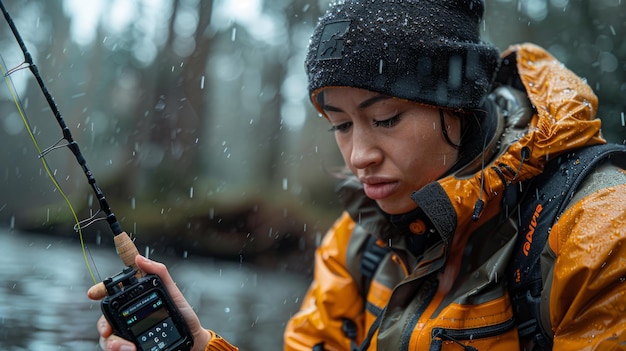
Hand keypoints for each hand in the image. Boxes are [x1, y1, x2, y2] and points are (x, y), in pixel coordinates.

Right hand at [88, 255, 210, 350]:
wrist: (192, 338)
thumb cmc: (183, 314)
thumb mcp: (173, 292)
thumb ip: (159, 273)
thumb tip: (139, 258)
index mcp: (135, 300)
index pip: (113, 293)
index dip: (100, 290)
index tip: (93, 293)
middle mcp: (128, 316)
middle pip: (105, 319)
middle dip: (103, 325)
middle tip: (108, 330)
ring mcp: (128, 333)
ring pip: (108, 338)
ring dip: (112, 343)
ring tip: (128, 348)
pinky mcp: (131, 347)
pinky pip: (117, 350)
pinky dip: (119, 350)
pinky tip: (130, 350)